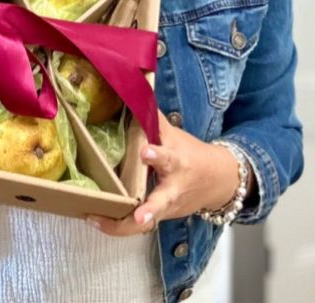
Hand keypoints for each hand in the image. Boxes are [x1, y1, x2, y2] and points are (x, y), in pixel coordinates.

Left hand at [87, 111, 245, 235]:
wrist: (220, 181)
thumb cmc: (191, 154)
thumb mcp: (175, 135)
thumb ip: (152, 117)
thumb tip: (134, 87)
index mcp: (178, 163)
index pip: (169, 158)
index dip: (158, 155)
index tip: (146, 151)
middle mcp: (173, 189)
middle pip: (162, 201)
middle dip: (149, 208)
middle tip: (138, 215)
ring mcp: (167, 208)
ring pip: (147, 222)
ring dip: (123, 225)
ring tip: (98, 221)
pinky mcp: (159, 218)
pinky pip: (137, 226)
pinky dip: (117, 225)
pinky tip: (95, 220)